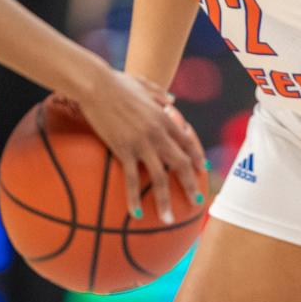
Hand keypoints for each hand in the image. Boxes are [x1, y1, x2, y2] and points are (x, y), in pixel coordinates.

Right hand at [73, 69, 205, 223]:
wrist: (97, 85)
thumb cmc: (117, 81)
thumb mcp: (144, 84)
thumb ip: (160, 94)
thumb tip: (173, 100)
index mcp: (164, 117)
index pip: (187, 140)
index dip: (196, 156)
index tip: (203, 169)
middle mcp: (158, 132)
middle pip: (180, 163)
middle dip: (191, 184)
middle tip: (196, 201)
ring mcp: (142, 143)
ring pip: (160, 178)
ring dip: (166, 201)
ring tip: (169, 220)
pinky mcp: (124, 149)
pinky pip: (131, 179)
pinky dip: (134, 198)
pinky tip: (136, 214)